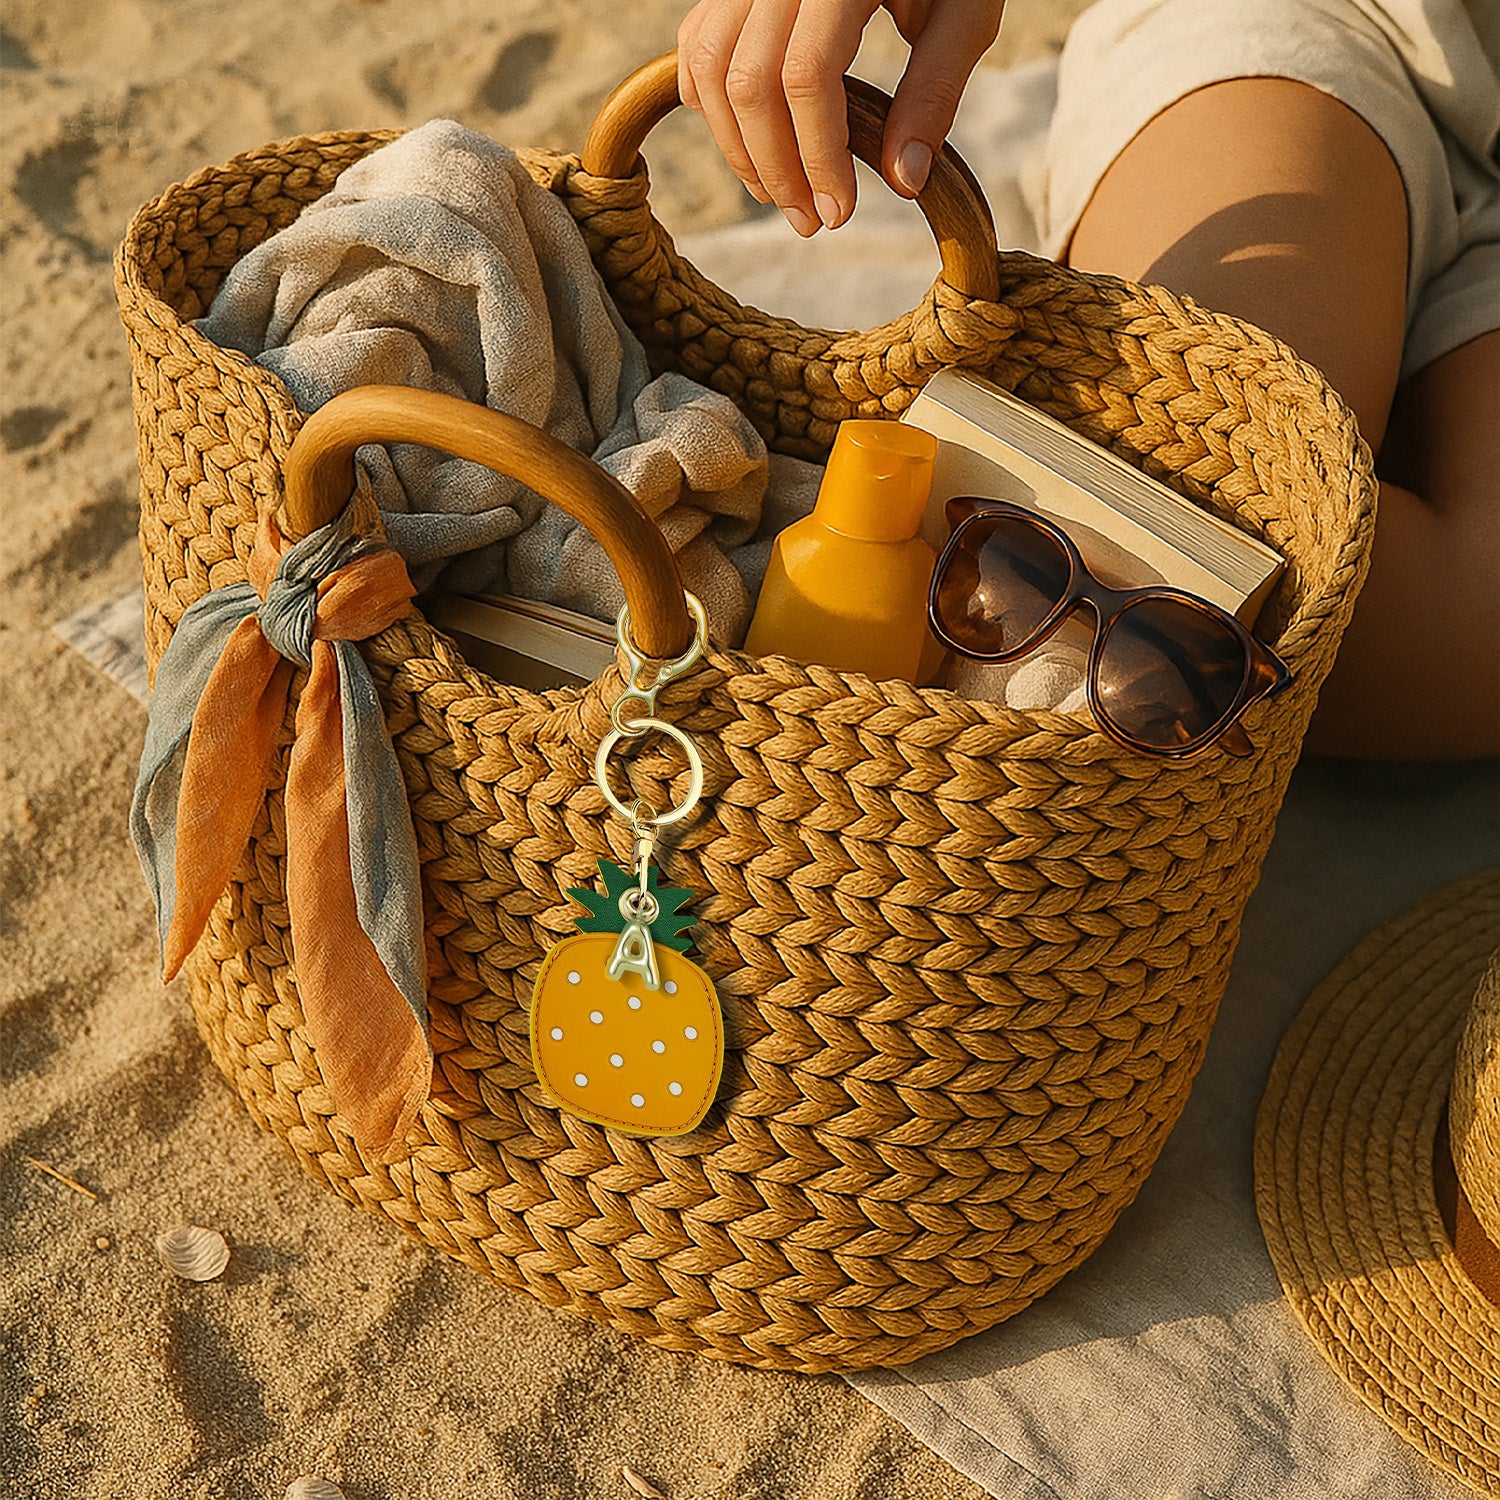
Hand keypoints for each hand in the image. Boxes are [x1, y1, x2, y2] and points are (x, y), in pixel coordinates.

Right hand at [676, 0, 1004, 234]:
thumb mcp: (964, 12)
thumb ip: (935, 89)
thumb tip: (903, 181)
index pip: (805, 78)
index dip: (817, 157)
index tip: (841, 212)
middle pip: (748, 84)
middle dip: (776, 168)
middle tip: (810, 222)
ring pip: (709, 69)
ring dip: (738, 147)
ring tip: (779, 193)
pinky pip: (696, 45)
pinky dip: (709, 102)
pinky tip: (748, 140)